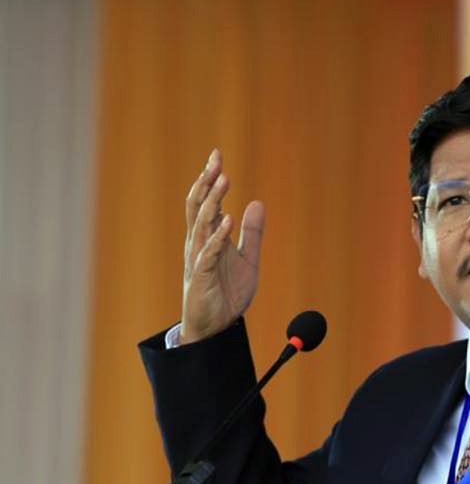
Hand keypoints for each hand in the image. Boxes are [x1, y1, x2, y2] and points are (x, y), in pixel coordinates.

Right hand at [182, 149, 264, 343]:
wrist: (216, 327)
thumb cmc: (227, 294)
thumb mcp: (248, 260)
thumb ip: (252, 233)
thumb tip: (257, 203)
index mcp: (209, 238)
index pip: (207, 202)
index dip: (210, 179)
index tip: (217, 156)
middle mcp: (199, 244)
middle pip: (199, 206)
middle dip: (207, 182)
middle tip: (216, 160)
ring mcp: (198, 259)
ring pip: (201, 224)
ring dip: (213, 201)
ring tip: (223, 180)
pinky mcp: (201, 277)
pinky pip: (208, 253)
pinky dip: (217, 236)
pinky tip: (228, 221)